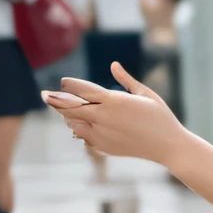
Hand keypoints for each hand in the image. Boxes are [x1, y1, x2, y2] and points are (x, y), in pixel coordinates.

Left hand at [42, 63, 185, 164]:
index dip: (69, 85)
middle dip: (56, 100)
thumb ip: (125, 80)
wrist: (167, 146)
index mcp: (114, 100)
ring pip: (74, 122)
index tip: (63, 82)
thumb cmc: (160, 116)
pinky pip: (84, 136)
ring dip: (67, 115)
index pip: (82, 89)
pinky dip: (79, 128)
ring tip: (62, 109)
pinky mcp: (104, 146)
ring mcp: (102, 134)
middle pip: (70, 107)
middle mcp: (104, 117)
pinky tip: (77, 124)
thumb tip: (113, 65)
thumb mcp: (145, 93)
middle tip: (45, 95)